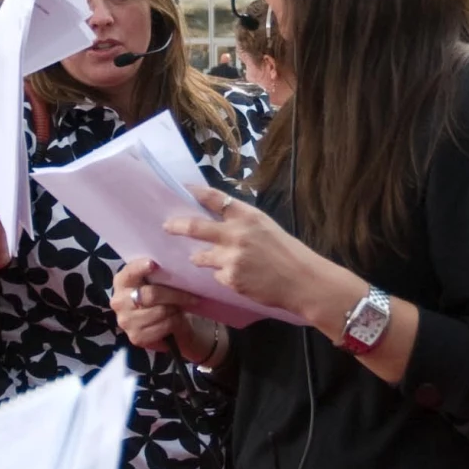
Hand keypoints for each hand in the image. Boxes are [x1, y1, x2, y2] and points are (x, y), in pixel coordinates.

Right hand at [114, 259, 219, 363]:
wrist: (152, 322)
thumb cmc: (155, 296)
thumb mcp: (153, 282)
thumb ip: (157, 273)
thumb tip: (173, 268)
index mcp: (122, 282)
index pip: (130, 272)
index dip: (141, 267)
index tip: (154, 264)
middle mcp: (119, 301)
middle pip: (152, 295)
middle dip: (175, 295)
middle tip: (192, 297)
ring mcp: (126, 321)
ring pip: (161, 312)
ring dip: (176, 310)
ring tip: (179, 309)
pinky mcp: (136, 337)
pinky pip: (163, 327)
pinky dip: (174, 323)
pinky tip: (175, 320)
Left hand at [166, 185, 329, 321]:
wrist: (301, 280)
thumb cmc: (286, 252)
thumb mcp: (266, 226)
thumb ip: (242, 221)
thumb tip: (216, 219)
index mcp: (248, 216)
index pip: (215, 198)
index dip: (196, 192)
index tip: (183, 188)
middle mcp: (236, 234)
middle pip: (196, 227)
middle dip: (177, 226)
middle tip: (167, 226)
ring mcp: (231, 258)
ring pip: (201, 256)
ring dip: (200, 257)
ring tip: (203, 259)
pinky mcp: (230, 279)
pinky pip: (216, 276)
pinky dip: (222, 276)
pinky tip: (240, 277)